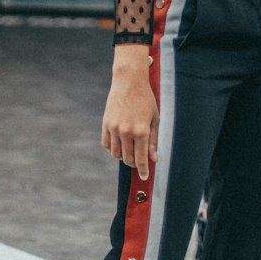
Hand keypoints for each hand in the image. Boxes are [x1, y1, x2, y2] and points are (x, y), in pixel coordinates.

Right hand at [102, 46, 158, 180]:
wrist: (129, 81)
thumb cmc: (145, 99)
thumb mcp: (154, 119)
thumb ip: (153, 140)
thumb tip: (154, 159)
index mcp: (141, 131)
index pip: (141, 159)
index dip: (143, 170)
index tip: (144, 177)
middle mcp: (127, 132)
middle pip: (128, 159)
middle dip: (134, 163)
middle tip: (139, 160)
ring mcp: (114, 128)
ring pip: (117, 154)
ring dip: (124, 156)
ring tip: (130, 150)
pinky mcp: (106, 124)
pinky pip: (107, 145)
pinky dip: (113, 148)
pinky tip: (120, 144)